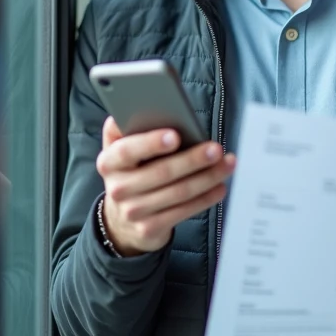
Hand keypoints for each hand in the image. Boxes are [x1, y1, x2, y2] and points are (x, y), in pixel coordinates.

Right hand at [96, 116, 234, 255]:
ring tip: (227, 164)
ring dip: (206, 177)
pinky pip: (183, 211)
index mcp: (109, 161)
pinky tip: (219, 187)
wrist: (121, 219)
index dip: (150, 143)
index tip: (174, 135)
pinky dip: (205, 198)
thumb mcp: (123, 149)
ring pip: (177, 193)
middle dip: (192, 160)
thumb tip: (150, 106)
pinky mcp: (149, 228)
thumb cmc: (131, 171)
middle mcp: (117, 188)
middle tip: (216, 149)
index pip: (126, 151)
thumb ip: (130, 128)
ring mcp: (133, 211)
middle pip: (160, 173)